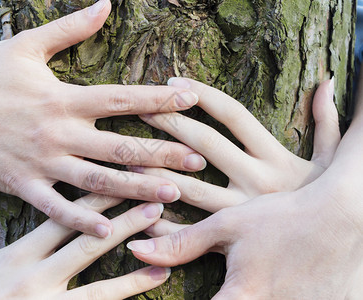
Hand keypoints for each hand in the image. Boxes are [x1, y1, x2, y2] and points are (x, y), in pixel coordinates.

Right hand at [0, 0, 205, 236]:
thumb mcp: (25, 46)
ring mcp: (43, 163)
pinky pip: (57, 208)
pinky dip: (82, 220)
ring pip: (97, 181)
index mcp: (64, 99)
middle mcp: (59, 133)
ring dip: (136, 190)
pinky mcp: (24, 186)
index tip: (192, 101)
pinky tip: (109, 230)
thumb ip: (69, 29)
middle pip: (120, 147)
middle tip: (199, 161)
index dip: (158, 99)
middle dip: (161, 154)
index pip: (121, 99)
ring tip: (171, 196)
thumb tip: (104, 4)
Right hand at [0, 185, 169, 299]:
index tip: (119, 180)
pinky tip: (151, 283)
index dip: (93, 198)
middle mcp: (37, 276)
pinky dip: (124, 296)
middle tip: (156, 200)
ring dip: (133, 260)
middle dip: (123, 219)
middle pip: (87, 241)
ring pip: (98, 279)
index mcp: (17, 255)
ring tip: (164, 247)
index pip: (62, 217)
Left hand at [126, 178, 362, 298]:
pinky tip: (283, 286)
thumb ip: (182, 244)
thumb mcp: (229, 225)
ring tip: (260, 281)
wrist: (342, 216)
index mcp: (243, 296)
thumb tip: (137, 251)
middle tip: (224, 290)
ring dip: (250, 298)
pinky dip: (281, 298)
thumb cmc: (282, 218)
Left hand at [132, 78, 338, 220]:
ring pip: (190, 188)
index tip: (172, 82)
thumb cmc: (325, 197)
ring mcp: (242, 211)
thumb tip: (328, 83)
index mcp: (275, 156)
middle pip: (204, 145)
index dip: (202, 94)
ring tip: (130, 157)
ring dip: (157, 170)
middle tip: (140, 110)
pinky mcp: (232, 238)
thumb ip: (329, 122)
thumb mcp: (333, 158)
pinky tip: (142, 208)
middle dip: (169, 124)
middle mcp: (257, 181)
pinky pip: (190, 230)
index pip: (233, 115)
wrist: (335, 240)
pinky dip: (164, 220)